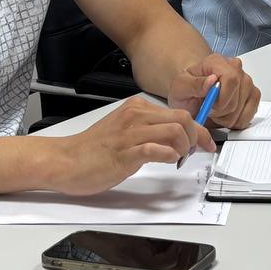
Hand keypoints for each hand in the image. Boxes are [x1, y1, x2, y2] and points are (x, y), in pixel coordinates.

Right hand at [50, 95, 214, 194]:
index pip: (178, 112)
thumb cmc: (93, 150)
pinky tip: (169, 161)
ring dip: (185, 146)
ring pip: (174, 130)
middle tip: (198, 152)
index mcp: (137, 108)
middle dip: (198, 136)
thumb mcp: (125, 132)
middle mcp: (135, 116)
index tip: (206, 142)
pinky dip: (169, 155)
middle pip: (182, 118)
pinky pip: (155, 149)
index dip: (198, 128)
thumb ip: (149, 131)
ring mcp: (130, 134)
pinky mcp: (124, 153)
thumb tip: (176, 140)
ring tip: (180, 158)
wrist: (64, 161)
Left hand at [168, 52, 260, 129]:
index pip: (231, 79)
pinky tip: (225, 116)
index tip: (209, 107)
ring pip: (244, 108)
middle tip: (209, 110)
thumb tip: (212, 81)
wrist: (193, 92)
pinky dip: (237, 121)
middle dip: (222, 112)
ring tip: (216, 113)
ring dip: (228, 118)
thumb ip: (194, 84)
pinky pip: (250, 114)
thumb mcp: (180, 86)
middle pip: (238, 98)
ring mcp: (246, 80)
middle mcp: (236, 68)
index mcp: (217, 61)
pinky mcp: (253, 94)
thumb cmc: (187, 88)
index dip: (221, 100)